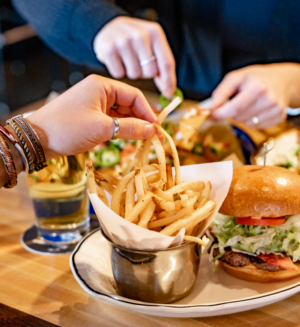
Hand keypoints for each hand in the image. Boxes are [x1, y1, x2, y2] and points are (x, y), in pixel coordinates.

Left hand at [26, 75, 158, 159]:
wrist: (37, 139)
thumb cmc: (68, 128)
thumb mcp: (103, 129)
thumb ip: (130, 128)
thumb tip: (153, 130)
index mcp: (102, 85)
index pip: (134, 95)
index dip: (148, 112)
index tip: (157, 128)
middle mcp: (98, 91)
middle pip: (128, 104)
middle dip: (140, 120)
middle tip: (151, 137)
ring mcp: (92, 103)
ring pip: (119, 113)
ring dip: (130, 126)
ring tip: (140, 140)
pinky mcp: (88, 115)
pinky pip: (109, 120)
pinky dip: (118, 129)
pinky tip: (123, 139)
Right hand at [93, 16, 175, 97]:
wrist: (108, 27)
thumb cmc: (134, 40)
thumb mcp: (151, 45)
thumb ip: (162, 66)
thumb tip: (168, 91)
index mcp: (154, 32)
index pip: (166, 63)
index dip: (168, 81)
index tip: (169, 93)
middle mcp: (140, 34)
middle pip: (151, 72)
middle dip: (145, 73)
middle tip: (138, 63)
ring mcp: (123, 41)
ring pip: (135, 75)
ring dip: (131, 72)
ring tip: (126, 60)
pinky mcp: (108, 49)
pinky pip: (119, 74)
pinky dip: (118, 71)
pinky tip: (116, 59)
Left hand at [210, 63, 299, 128]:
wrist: (282, 79)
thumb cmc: (255, 78)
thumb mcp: (235, 78)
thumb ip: (220, 93)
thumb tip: (210, 108)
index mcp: (257, 87)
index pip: (234, 108)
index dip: (219, 114)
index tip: (211, 115)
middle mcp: (269, 99)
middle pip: (238, 117)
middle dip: (232, 112)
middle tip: (237, 100)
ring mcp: (276, 109)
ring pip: (247, 124)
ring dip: (243, 117)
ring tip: (250, 104)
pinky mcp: (280, 117)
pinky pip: (256, 127)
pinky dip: (253, 121)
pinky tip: (258, 109)